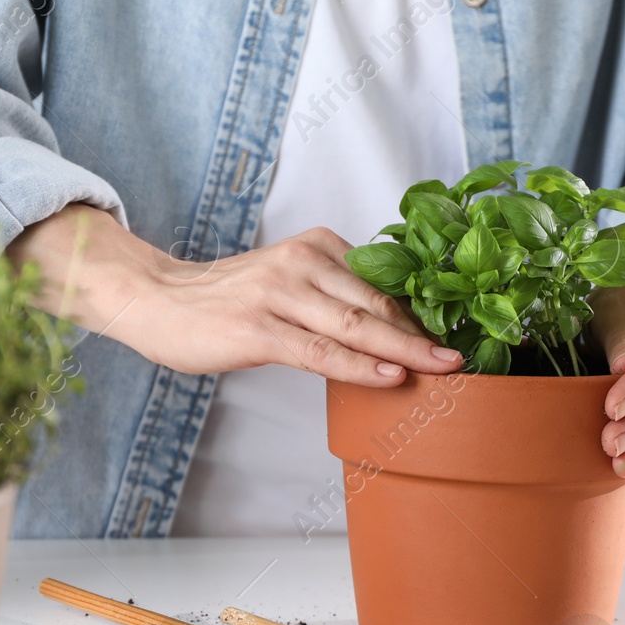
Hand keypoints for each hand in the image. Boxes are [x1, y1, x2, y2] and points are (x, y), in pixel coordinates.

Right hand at [7, 205, 463, 385]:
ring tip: (446, 368)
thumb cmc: (223, 302)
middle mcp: (303, 263)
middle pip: (380, 302)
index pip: (385, 283)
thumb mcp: (288, 283)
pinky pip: (321, 351)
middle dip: (428, 331)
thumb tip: (394, 331)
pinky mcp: (259, 329)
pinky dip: (361, 364)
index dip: (425, 312)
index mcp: (318, 248)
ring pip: (357, 325)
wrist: (154, 301)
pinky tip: (392, 375)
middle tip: (469, 354)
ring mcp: (280, 294)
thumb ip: (336, 297)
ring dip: (407, 348)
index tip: (464, 334)